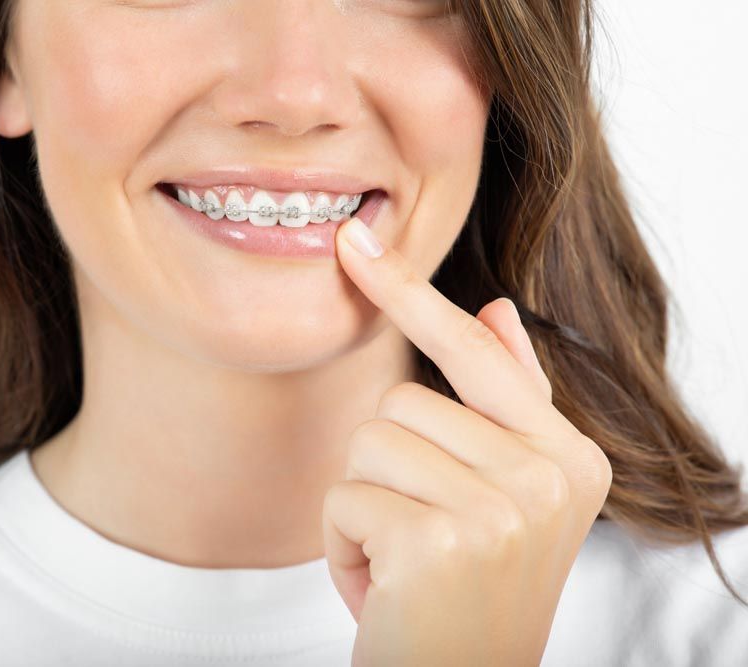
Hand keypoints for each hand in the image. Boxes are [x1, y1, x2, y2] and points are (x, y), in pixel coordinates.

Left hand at [323, 218, 612, 666]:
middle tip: (417, 536)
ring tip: (401, 562)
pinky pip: (345, 498)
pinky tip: (383, 588)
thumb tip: (499, 307)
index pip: (477, 353)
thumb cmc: (468, 592)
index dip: (412, 295)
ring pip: (369, 442)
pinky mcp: (440, 543)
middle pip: (402, 401)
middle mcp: (551, 477)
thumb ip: (508, 405)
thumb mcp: (504, 496)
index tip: (355, 242)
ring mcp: (501, 509)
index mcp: (569, 457)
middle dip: (386, 469)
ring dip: (362, 508)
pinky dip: (343, 547)